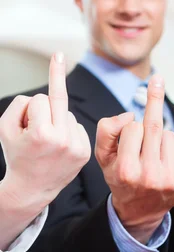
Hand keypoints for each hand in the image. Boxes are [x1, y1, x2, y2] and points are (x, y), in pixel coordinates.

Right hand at [0, 52, 90, 212]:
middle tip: (58, 62)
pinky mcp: (86, 151)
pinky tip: (58, 143)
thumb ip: (19, 105)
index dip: (30, 106)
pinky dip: (67, 130)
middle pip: (58, 100)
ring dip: (56, 119)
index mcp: (41, 134)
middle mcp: (62, 140)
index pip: (39, 99)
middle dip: (52, 91)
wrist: (32, 187)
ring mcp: (77, 147)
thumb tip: (42, 96)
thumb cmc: (17, 155)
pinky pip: (77, 126)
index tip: (32, 103)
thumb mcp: (6, 128)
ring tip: (46, 138)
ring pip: (68, 114)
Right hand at [95, 75, 173, 243]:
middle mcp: (150, 176)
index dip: (131, 127)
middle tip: (157, 78)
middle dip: (154, 103)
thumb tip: (130, 114)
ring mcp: (171, 179)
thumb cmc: (121, 176)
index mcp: (126, 170)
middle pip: (154, 127)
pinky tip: (166, 160)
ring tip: (153, 155)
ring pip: (169, 135)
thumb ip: (107, 130)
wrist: (141, 210)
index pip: (133, 128)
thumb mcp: (104, 156)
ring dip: (161, 137)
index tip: (131, 128)